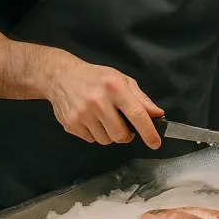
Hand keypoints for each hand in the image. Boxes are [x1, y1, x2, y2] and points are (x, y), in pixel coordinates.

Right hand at [46, 56, 164, 148]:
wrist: (62, 76)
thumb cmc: (97, 78)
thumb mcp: (122, 80)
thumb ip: (141, 98)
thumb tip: (157, 114)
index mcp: (115, 88)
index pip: (136, 114)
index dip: (148, 132)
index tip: (155, 143)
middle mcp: (98, 101)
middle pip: (120, 134)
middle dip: (126, 135)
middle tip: (123, 125)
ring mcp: (82, 114)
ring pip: (106, 140)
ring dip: (109, 134)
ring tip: (104, 118)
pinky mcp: (71, 124)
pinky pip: (91, 140)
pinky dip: (95, 133)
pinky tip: (91, 119)